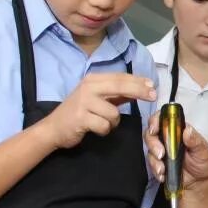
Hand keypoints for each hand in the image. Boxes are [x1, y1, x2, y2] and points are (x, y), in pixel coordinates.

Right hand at [38, 73, 156, 149]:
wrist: (53, 128)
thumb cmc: (78, 112)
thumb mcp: (97, 99)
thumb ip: (117, 94)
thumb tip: (140, 89)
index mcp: (93, 80)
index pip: (120, 77)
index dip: (138, 81)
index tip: (153, 86)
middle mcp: (88, 87)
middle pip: (120, 86)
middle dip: (139, 91)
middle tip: (153, 97)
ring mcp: (84, 102)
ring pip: (114, 112)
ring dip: (113, 122)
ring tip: (102, 123)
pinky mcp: (81, 118)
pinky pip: (104, 125)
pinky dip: (104, 130)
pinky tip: (95, 129)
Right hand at [144, 112, 207, 188]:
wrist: (199, 182)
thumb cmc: (202, 162)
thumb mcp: (203, 151)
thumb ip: (195, 141)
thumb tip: (187, 130)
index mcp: (178, 130)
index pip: (163, 118)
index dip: (155, 120)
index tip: (154, 129)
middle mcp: (167, 138)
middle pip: (150, 133)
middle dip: (152, 143)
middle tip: (160, 154)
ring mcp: (161, 150)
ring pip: (149, 149)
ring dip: (154, 160)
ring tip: (163, 169)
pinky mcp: (158, 163)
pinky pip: (151, 164)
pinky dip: (156, 170)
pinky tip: (164, 175)